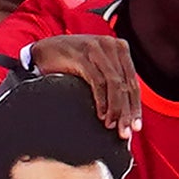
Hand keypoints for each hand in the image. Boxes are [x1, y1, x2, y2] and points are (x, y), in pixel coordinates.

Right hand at [26, 33, 141, 137]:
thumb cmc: (70, 62)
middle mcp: (111, 46)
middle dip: (128, 111)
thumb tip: (126, 112)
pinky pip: (97, 81)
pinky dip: (102, 100)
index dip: (135, 106)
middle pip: (125, 84)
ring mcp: (96, 49)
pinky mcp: (82, 56)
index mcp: (119, 48)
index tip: (136, 127)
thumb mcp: (96, 67)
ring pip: (114, 83)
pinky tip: (101, 114)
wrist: (42, 51)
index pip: (132, 82)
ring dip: (116, 108)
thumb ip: (112, 81)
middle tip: (126, 132)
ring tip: (112, 126)